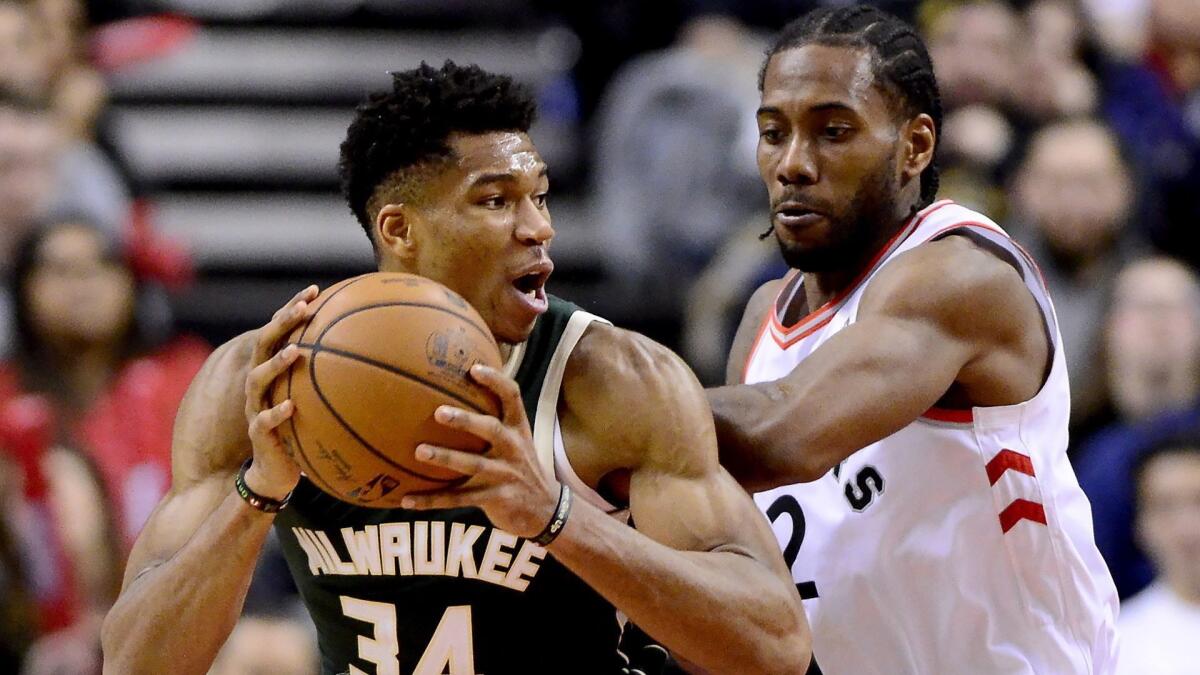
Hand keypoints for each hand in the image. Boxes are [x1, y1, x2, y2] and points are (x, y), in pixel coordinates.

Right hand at [242, 285, 318, 499]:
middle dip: (282, 323)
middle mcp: (261, 384)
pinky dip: (276, 413)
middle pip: (265, 344)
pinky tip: (291, 406)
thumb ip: (335, 380)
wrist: (275, 472)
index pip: (281, 332)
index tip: (315, 289)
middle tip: (304, 308)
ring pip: (257, 379)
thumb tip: (378, 359)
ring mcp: (256, 407)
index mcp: (275, 371)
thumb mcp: (318, 402)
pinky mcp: (258, 434)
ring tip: (295, 351)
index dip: (293, 309)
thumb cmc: (301, 431)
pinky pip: (263, 421)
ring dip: (276, 363)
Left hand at [402, 364, 559, 538]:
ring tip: (419, 452)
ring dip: (445, 458)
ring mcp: (505, 475)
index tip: (473, 368)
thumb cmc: (521, 466)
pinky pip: (459, 499)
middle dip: (466, 421)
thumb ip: (496, 420)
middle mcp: (513, 448)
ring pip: (473, 465)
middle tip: (438, 412)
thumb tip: (459, 391)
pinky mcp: (495, 498)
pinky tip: (407, 500)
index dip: (495, 381)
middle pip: (491, 430)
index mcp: (518, 429)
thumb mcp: (519, 440)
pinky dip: (432, 500)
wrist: (546, 508)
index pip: (512, 397)